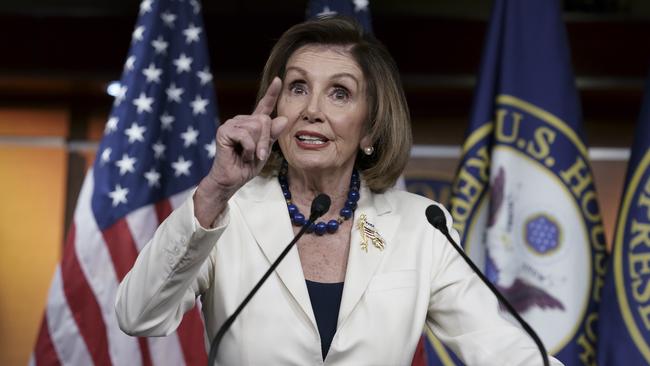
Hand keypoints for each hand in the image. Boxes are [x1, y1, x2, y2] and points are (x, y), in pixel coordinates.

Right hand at [194, 77, 288, 225]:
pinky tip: (241, 155)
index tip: (278, 79)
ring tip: (247, 156)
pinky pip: (247, 135)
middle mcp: (241, 120)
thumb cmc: (246, 167)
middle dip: (266, 140)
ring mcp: (231, 124)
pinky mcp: (224, 131)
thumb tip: (283, 118)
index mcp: (251, 124)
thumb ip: (272, 135)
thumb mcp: (264, 151)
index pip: (264, 106)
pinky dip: (248, 149)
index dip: (271, 93)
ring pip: (257, 127)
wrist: (230, 181)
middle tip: (258, 155)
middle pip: (265, 120)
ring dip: (257, 146)